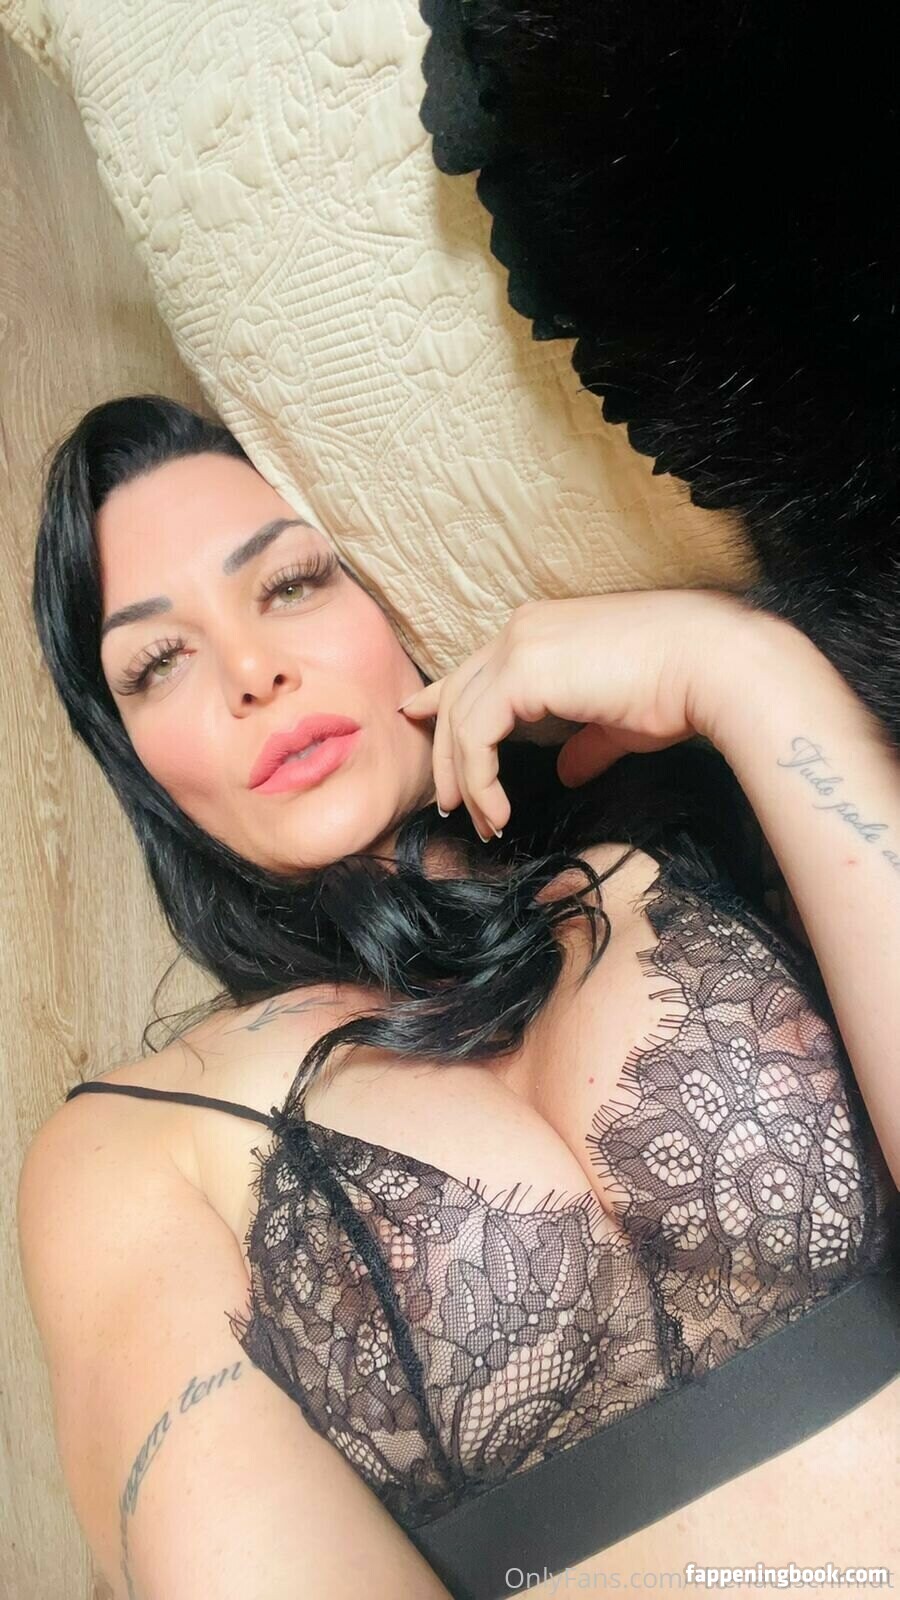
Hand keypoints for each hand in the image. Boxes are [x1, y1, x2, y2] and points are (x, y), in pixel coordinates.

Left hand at [398, 588, 753, 839]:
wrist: (711, 666)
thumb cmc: (678, 690)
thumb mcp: (618, 723)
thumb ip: (585, 743)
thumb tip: (567, 772)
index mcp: (542, 631)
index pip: (476, 668)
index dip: (442, 699)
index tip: (418, 723)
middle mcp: (522, 629)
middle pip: (457, 693)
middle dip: (445, 752)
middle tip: (450, 804)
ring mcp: (519, 646)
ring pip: (460, 718)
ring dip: (464, 778)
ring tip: (481, 822)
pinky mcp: (522, 673)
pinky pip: (476, 734)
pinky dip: (479, 778)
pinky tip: (498, 811)